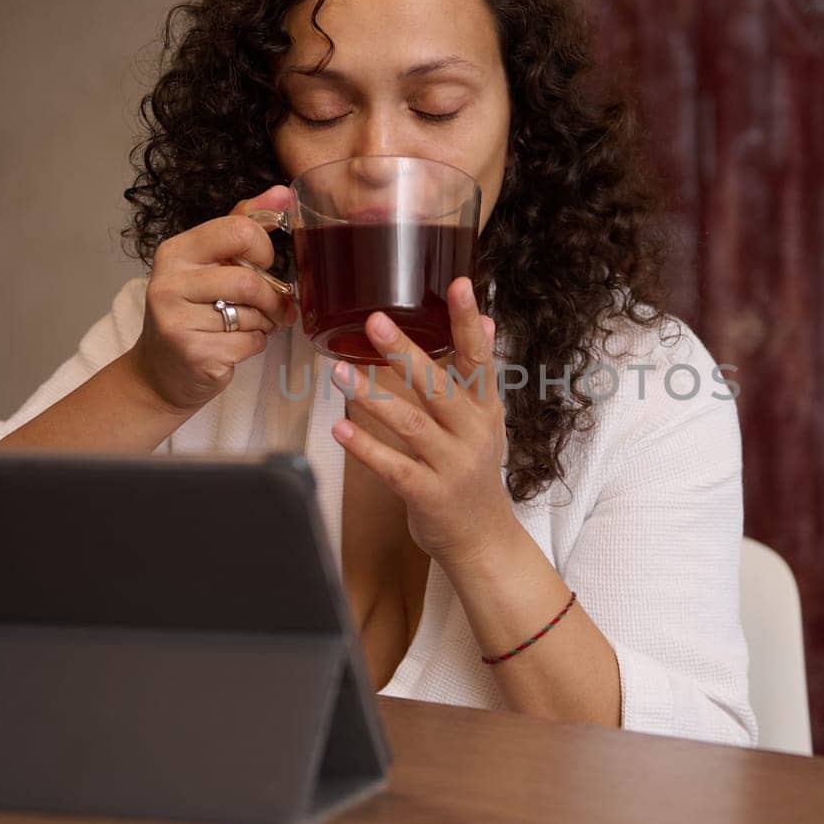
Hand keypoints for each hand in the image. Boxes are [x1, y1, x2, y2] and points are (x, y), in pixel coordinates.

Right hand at [127, 186, 297, 414]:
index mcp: (176, 251)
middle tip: (275, 304)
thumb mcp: (210, 262)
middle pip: (249, 279)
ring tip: (252, 323)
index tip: (263, 263)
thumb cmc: (193, 311)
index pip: (239, 230)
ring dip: (265, 321)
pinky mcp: (193, 354)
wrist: (160, 372)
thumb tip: (283, 193)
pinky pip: (250, 342)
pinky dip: (255, 344)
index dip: (264, 249)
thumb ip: (244, 223)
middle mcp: (169, 282)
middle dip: (273, 295)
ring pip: (252, 313)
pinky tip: (236, 344)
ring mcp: (177, 320)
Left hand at [328, 276, 514, 568]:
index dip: (469, 322)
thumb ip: (478, 374)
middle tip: (375, 320)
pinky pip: (393, 467)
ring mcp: (452, 465)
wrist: (483, 539)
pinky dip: (366, 447)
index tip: (460, 284)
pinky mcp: (429, 494)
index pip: (480, 358)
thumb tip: (485, 321)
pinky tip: (340, 427)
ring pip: (411, 424)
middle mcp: (473, 433)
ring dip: (373, 396)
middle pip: (439, 387)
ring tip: (338, 370)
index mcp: (485, 409)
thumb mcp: (485, 420)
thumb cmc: (473, 471)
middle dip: (407, 352)